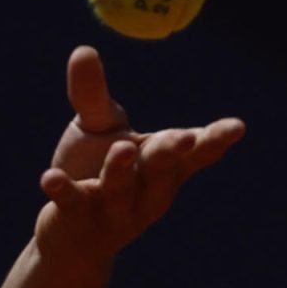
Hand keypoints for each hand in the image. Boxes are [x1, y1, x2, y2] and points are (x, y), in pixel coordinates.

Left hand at [36, 45, 244, 268]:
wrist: (69, 238)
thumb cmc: (95, 172)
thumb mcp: (98, 130)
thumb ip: (94, 95)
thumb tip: (82, 49)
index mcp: (162, 168)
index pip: (194, 154)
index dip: (215, 141)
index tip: (237, 127)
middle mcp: (146, 192)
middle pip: (162, 172)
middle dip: (171, 154)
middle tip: (183, 137)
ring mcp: (114, 212)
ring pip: (119, 190)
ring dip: (120, 172)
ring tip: (122, 149)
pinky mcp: (78, 221)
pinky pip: (73, 205)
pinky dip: (64, 191)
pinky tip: (49, 178)